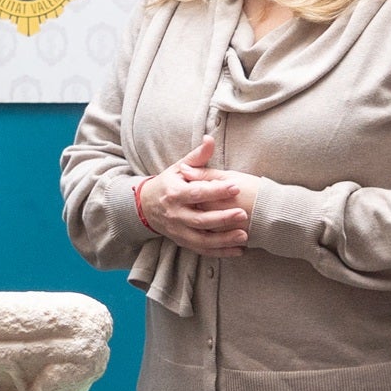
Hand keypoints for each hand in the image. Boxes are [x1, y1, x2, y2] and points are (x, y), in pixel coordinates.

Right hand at [135, 137, 253, 254]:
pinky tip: (238, 250)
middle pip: (200, 219)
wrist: (145, 206)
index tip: (235, 186)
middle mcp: (175, 214)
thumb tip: (210, 138)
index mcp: (175, 193)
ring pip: (202, 240)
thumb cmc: (169, 183)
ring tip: (244, 236)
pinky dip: (220, 252)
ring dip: (224, 240)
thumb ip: (198, 157)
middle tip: (243, 214)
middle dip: (222, 218)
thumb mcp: (179, 168)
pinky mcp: (182, 242)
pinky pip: (202, 250)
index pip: (197, 193)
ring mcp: (178, 231)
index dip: (216, 190)